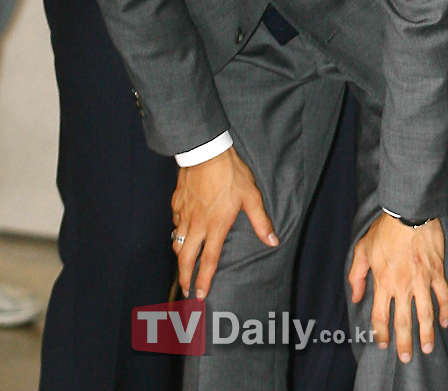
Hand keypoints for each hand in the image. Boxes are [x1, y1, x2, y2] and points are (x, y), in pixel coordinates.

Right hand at [171, 146, 277, 299]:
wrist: (206, 151)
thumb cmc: (230, 173)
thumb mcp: (251, 196)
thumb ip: (261, 221)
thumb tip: (272, 240)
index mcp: (216, 226)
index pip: (209, 260)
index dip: (203, 280)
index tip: (199, 296)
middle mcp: (197, 224)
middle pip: (185, 257)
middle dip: (184, 276)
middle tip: (185, 290)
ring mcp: (184, 212)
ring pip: (176, 241)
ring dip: (179, 256)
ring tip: (182, 264)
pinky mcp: (177, 201)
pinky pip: (174, 221)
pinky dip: (176, 231)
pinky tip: (180, 230)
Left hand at [348, 213, 447, 363]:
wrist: (409, 213)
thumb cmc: (385, 230)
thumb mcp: (363, 249)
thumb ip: (357, 274)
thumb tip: (356, 296)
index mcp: (383, 281)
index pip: (381, 315)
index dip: (380, 333)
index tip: (382, 342)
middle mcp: (403, 285)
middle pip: (404, 322)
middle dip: (405, 343)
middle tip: (406, 357)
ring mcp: (422, 280)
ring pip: (426, 314)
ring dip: (427, 334)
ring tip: (427, 347)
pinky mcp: (437, 272)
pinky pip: (444, 296)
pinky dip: (445, 310)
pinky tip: (444, 321)